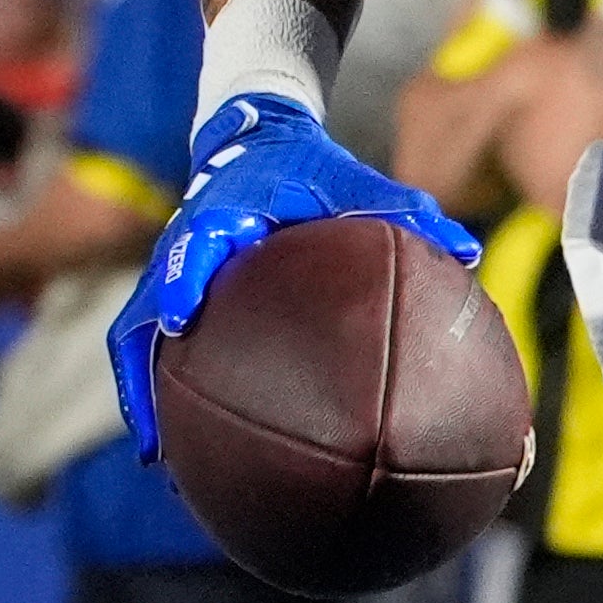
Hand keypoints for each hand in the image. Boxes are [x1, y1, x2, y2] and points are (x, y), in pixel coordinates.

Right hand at [109, 92, 484, 454]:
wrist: (261, 144)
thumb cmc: (313, 169)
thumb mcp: (356, 181)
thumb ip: (406, 212)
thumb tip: (466, 251)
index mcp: (224, 212)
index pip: (194, 242)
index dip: (180, 277)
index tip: (178, 318)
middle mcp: (185, 246)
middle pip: (142, 308)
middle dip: (143, 365)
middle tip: (157, 422)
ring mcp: (171, 273)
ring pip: (135, 338)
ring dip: (142, 395)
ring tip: (160, 459)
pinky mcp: (172, 294)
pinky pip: (151, 348)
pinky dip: (156, 393)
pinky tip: (178, 450)